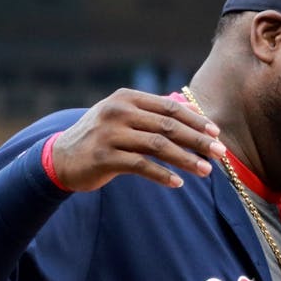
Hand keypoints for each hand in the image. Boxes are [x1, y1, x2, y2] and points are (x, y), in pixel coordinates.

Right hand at [49, 88, 225, 191]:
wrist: (61, 157)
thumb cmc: (100, 137)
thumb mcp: (123, 117)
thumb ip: (152, 114)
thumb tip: (193, 110)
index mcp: (126, 98)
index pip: (169, 107)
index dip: (195, 119)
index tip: (216, 132)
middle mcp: (118, 112)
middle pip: (168, 126)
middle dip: (197, 139)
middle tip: (219, 152)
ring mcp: (110, 134)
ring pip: (158, 146)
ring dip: (186, 159)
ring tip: (206, 171)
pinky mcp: (104, 157)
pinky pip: (141, 166)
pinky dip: (162, 175)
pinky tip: (178, 183)